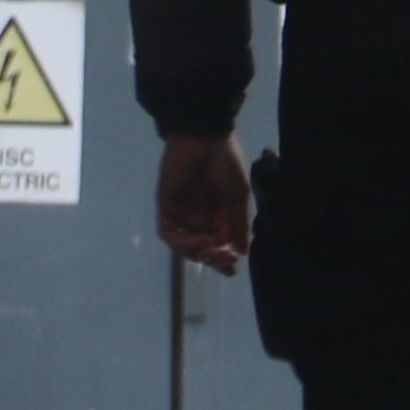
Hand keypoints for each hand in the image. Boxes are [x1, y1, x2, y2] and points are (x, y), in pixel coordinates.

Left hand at [157, 132, 251, 270]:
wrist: (205, 139)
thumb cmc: (225, 164)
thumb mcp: (239, 196)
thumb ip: (238, 224)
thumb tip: (243, 251)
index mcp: (217, 215)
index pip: (218, 245)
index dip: (223, 260)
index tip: (232, 270)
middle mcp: (198, 218)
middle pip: (202, 250)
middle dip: (214, 259)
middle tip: (226, 258)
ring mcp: (181, 214)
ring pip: (184, 247)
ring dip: (199, 253)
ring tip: (214, 249)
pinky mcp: (166, 208)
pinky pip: (169, 234)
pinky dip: (183, 243)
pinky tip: (199, 240)